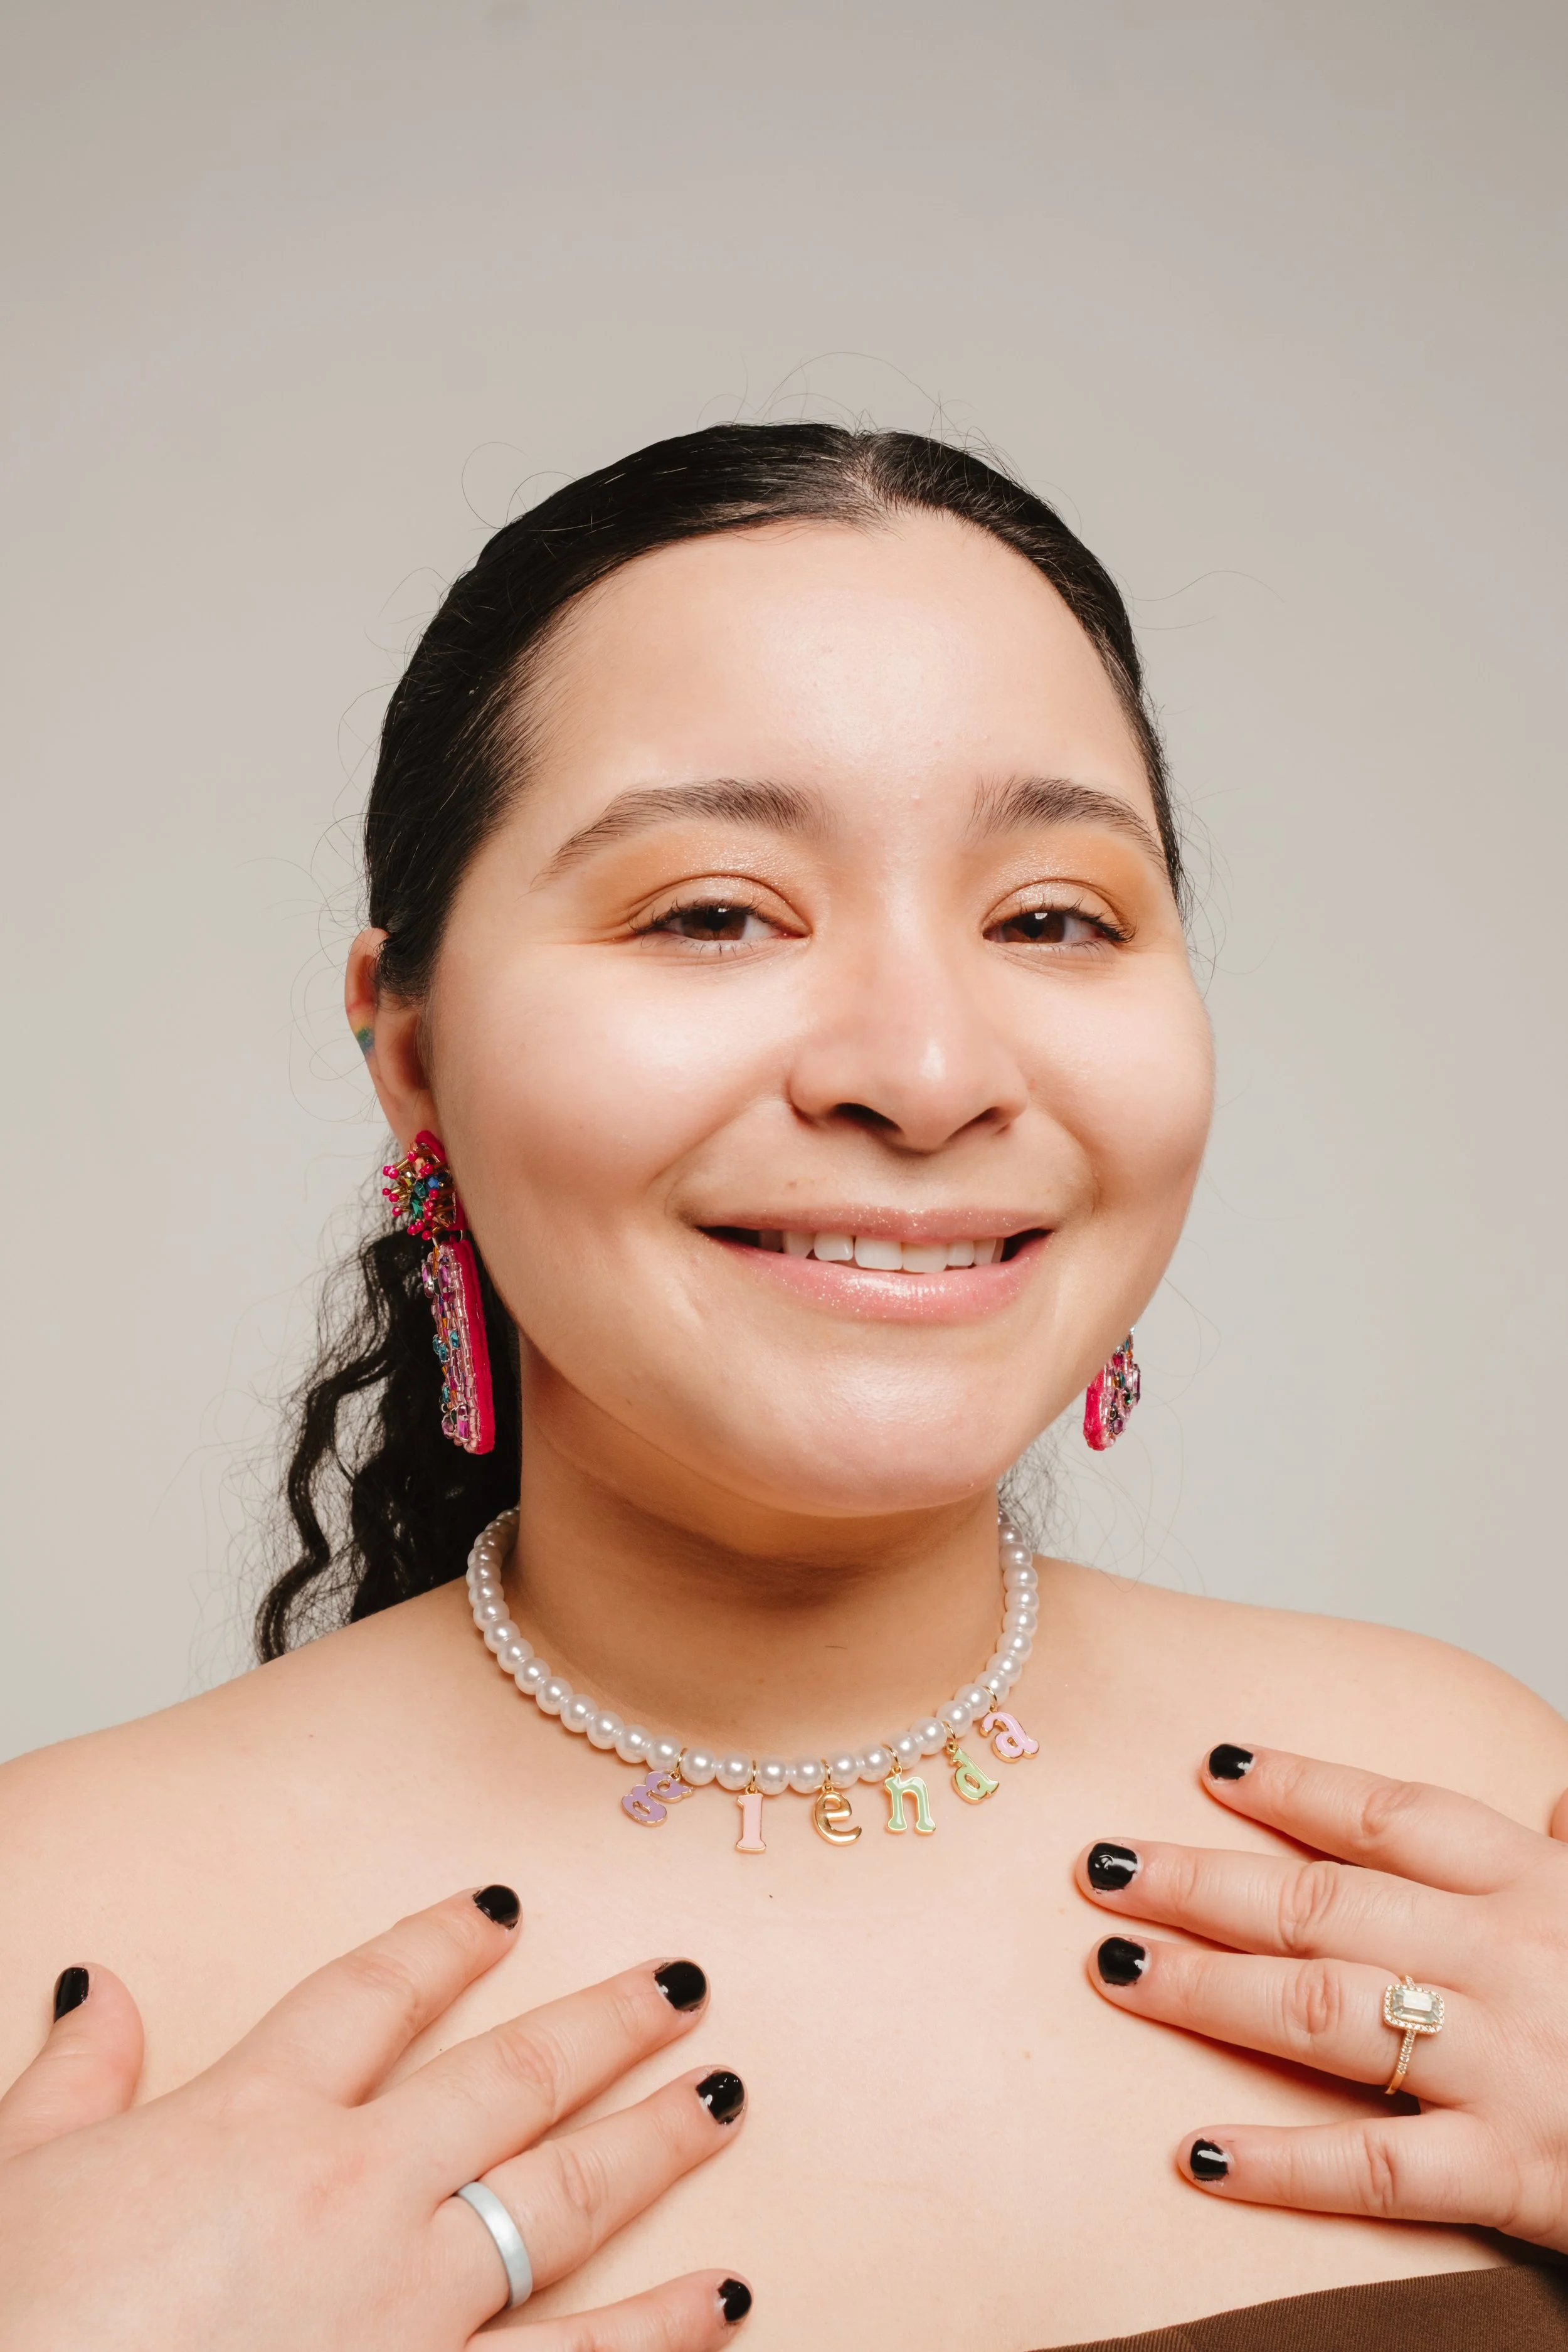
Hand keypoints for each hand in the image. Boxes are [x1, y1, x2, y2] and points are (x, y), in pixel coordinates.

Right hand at [0, 1887, 751, 2348]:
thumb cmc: (18, 2328)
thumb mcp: (16, 2184)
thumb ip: (72, 2081)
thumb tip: (96, 1987)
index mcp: (251, 2124)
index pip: (369, 1995)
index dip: (440, 1942)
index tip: (502, 1905)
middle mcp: (351, 2197)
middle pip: (509, 2078)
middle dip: (606, 2023)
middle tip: (684, 1980)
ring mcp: (405, 2310)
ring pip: (562, 2203)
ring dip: (655, 2145)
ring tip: (730, 2098)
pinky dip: (658, 2335)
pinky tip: (726, 2303)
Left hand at [1076, 1747, 1567, 2250]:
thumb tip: (1552, 1795)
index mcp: (1538, 1885)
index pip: (1395, 1814)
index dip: (1298, 1783)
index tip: (1209, 1762)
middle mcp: (1510, 1958)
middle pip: (1325, 1903)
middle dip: (1202, 1881)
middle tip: (1100, 1865)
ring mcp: (1507, 2066)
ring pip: (1326, 2012)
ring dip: (1209, 1989)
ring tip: (1116, 1970)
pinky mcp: (1518, 2174)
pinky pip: (1377, 2169)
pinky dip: (1281, 2163)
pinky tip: (1194, 2152)